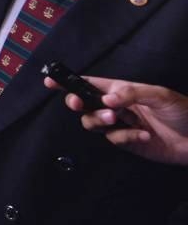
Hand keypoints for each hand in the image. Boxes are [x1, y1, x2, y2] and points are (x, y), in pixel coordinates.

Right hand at [46, 75, 187, 165]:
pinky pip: (115, 140)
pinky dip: (127, 137)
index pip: (89, 84)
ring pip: (94, 123)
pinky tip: (144, 135)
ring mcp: (121, 126)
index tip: (50, 81)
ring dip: (100, 120)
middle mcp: (117, 107)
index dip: (68, 82)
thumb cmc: (183, 111)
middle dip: (77, 103)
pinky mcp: (128, 143)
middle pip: (84, 105)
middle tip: (79, 104)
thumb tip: (106, 98)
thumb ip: (131, 93)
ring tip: (118, 119)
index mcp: (121, 90)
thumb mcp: (159, 95)